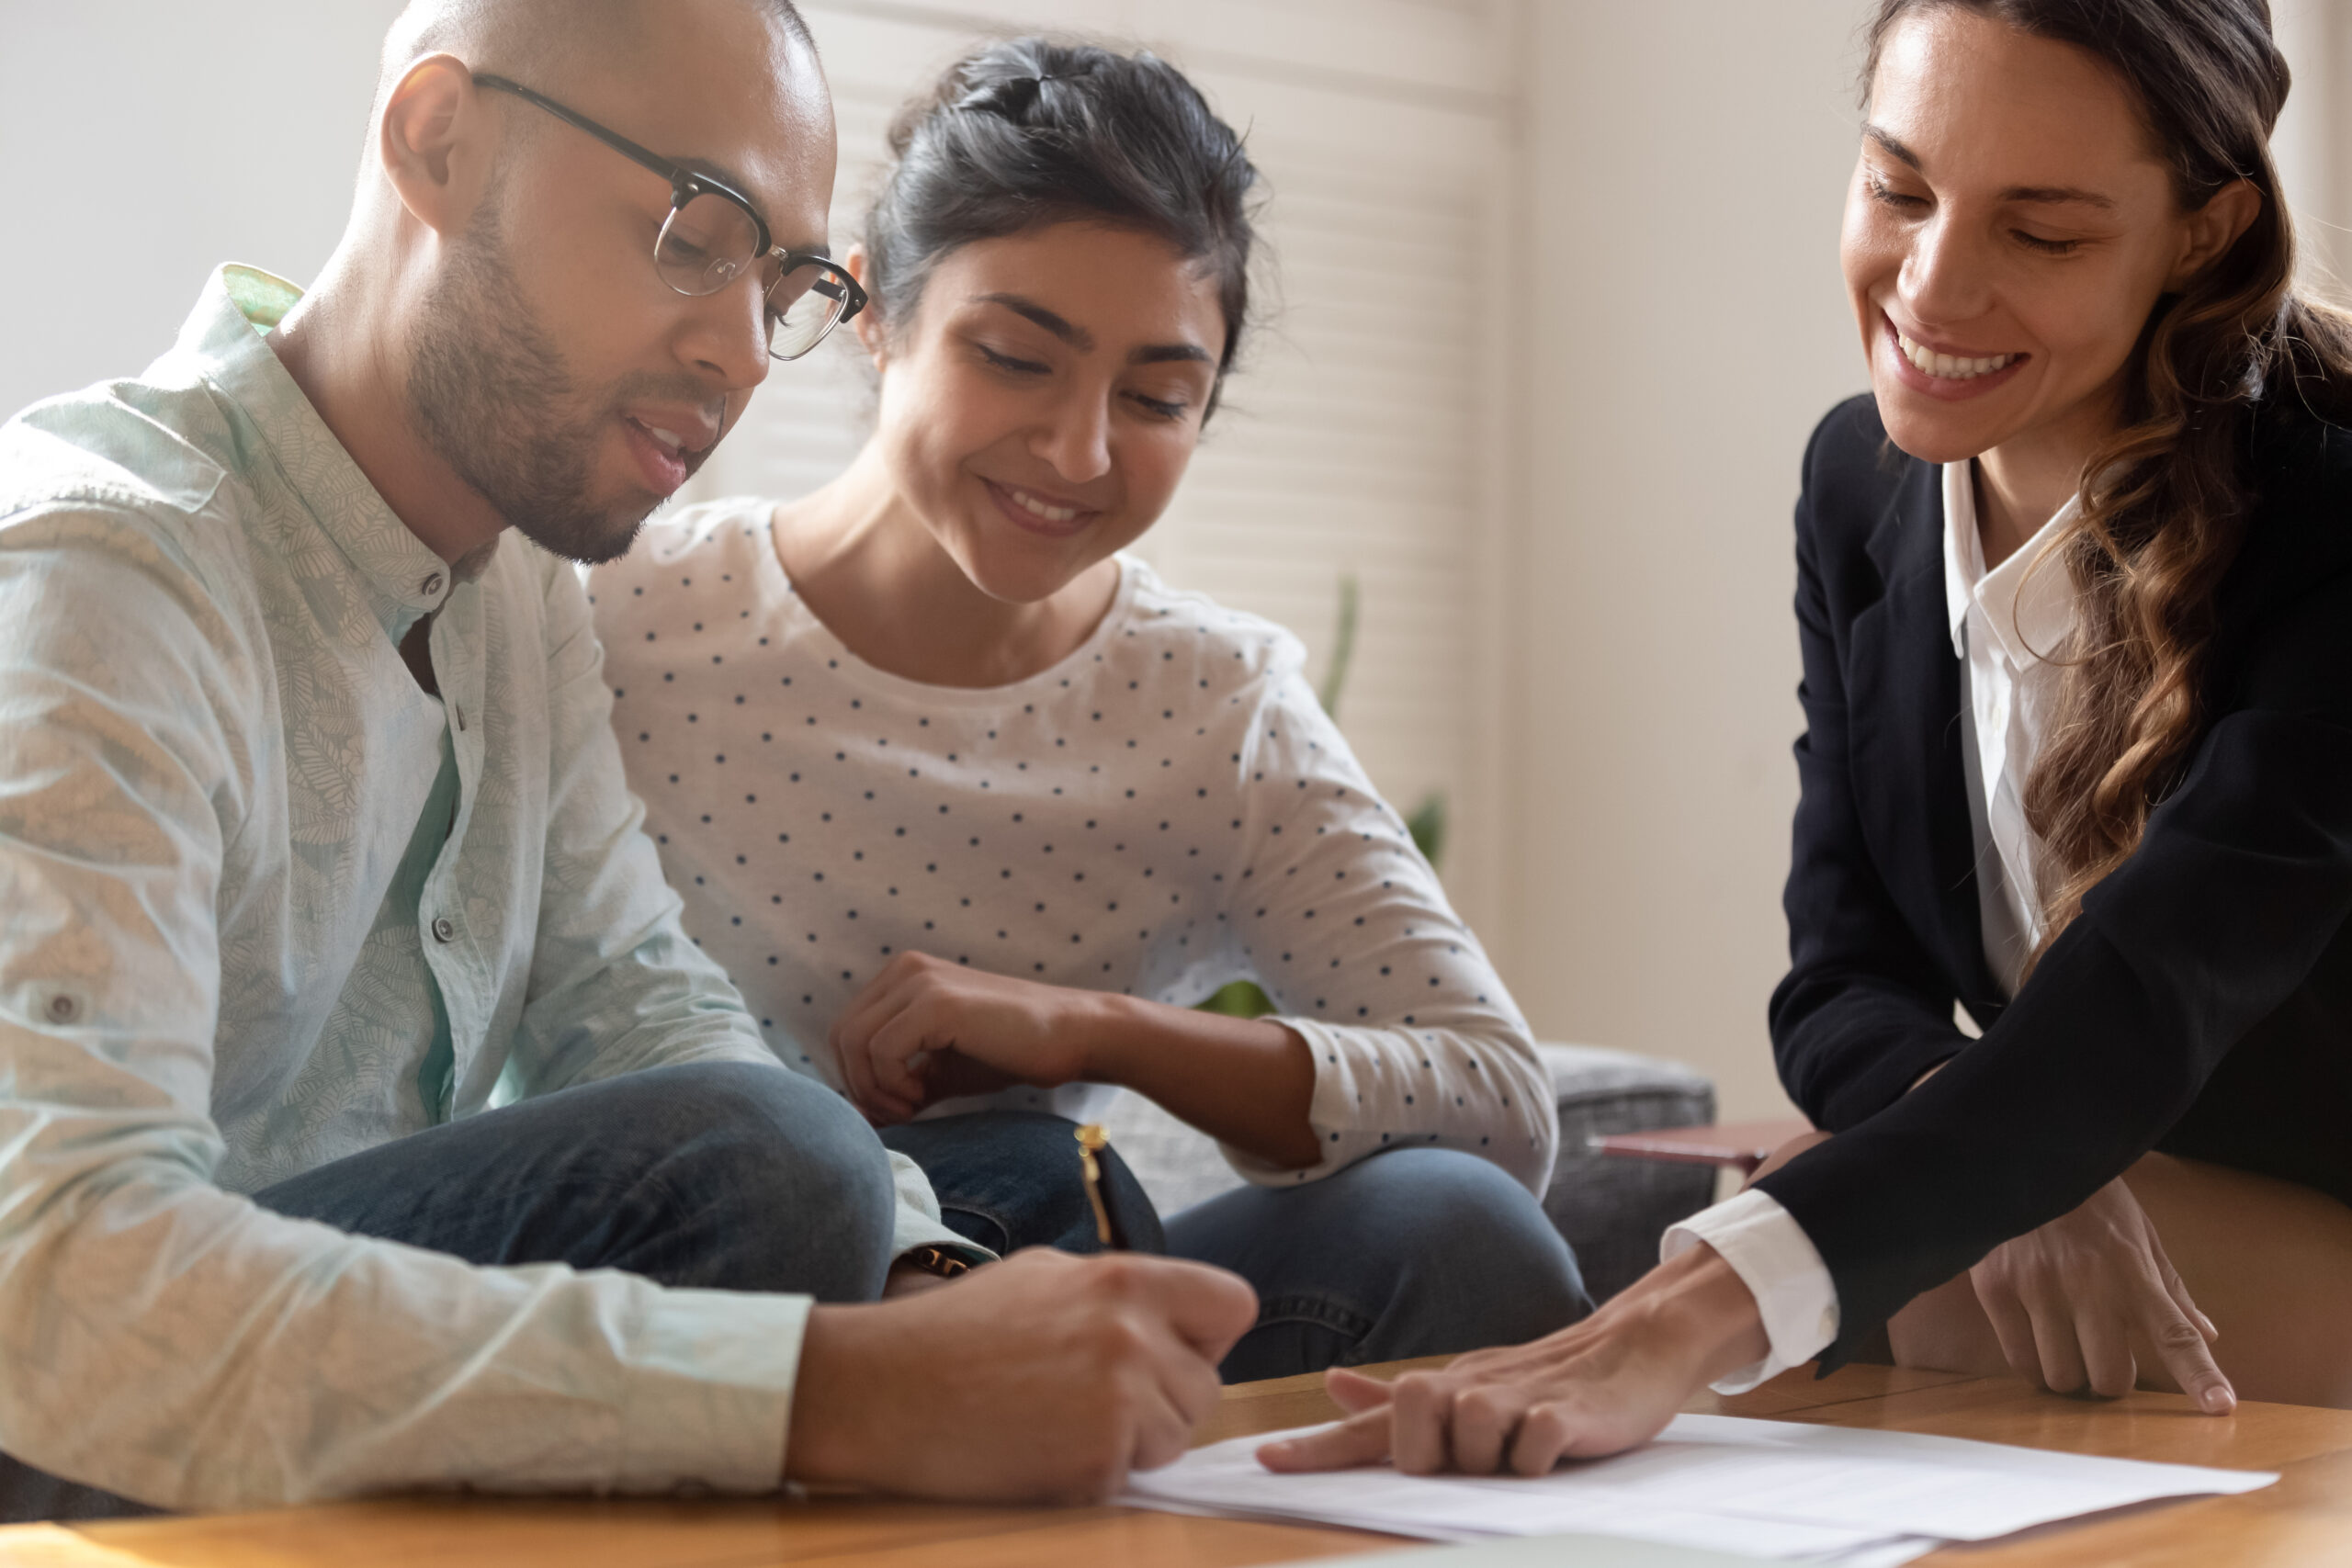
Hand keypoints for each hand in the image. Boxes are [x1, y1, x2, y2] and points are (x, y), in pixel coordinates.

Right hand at [789, 1248, 1258, 1501]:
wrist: (878, 1390)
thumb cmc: (953, 1333)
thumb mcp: (1045, 1276)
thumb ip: (1118, 1294)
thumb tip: (1171, 1317)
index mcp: (1124, 1280)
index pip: (1234, 1305)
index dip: (1206, 1335)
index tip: (1171, 1351)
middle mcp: (1133, 1336)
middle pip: (1207, 1387)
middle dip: (1164, 1401)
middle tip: (1093, 1400)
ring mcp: (1119, 1402)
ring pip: (1175, 1438)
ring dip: (1133, 1443)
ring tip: (1059, 1421)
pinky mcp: (1095, 1464)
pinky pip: (1128, 1478)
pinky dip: (1092, 1476)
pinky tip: (1039, 1451)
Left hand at [830, 952, 1115, 1123]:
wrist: (1072, 1036)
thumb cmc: (1011, 1052)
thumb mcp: (942, 1068)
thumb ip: (900, 1081)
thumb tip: (858, 1118)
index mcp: (904, 976)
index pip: (846, 1031)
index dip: (858, 1078)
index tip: (894, 1109)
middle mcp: (906, 969)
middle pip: (841, 1036)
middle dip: (860, 1085)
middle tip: (900, 1114)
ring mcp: (920, 981)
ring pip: (853, 1042)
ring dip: (873, 1088)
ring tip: (912, 1107)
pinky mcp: (936, 1003)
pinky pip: (880, 1051)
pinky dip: (891, 1084)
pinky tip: (922, 1097)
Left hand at [1260, 1244, 1768, 1475]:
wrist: (1634, 1347)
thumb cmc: (1546, 1377)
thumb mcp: (1467, 1383)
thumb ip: (1398, 1398)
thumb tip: (1333, 1384)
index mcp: (1442, 1390)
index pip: (1371, 1423)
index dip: (1319, 1446)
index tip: (1265, 1461)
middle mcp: (1469, 1390)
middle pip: (1410, 1423)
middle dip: (1429, 1454)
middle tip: (1474, 1460)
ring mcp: (1516, 1400)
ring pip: (1469, 1436)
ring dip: (1490, 1458)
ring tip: (1523, 1451)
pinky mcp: (1564, 1415)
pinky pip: (1530, 1447)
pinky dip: (1535, 1459)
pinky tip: (1553, 1451)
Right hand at [1967, 1175, 2232, 1410]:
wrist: (2019, 1156)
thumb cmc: (2088, 1198)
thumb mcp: (2140, 1233)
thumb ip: (2169, 1289)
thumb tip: (2207, 1335)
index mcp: (2132, 1271)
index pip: (2175, 1334)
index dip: (2200, 1376)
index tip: (2221, 1407)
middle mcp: (2088, 1284)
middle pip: (2110, 1377)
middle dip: (2110, 1382)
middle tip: (2103, 1363)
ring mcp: (2039, 1288)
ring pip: (2061, 1376)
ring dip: (2069, 1375)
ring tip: (2064, 1350)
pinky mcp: (1997, 1289)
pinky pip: (2019, 1359)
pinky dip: (2032, 1364)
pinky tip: (2034, 1342)